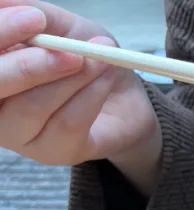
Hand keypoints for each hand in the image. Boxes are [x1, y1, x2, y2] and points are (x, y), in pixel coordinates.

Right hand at [0, 1, 161, 194]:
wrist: (124, 98)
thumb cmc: (82, 59)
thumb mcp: (59, 25)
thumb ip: (30, 11)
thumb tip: (2, 0)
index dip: (1, 33)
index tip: (34, 17)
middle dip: (28, 66)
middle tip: (68, 50)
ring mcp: (19, 134)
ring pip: (31, 107)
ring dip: (70, 79)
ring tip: (99, 59)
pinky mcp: (52, 152)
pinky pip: (66, 123)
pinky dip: (90, 95)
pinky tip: (106, 77)